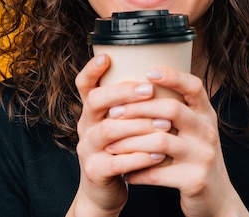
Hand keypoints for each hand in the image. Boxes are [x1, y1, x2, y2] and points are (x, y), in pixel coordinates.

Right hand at [68, 54, 169, 216]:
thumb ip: (131, 104)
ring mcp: (88, 149)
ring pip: (108, 131)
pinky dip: (140, 157)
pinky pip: (117, 162)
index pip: (84, 85)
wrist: (104, 191)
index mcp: (92, 111)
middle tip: (150, 90)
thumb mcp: (120, 124)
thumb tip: (163, 74)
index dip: (91, 70)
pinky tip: (160, 154)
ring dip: (138, 126)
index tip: (107, 57)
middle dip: (123, 93)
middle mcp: (85, 126)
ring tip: (164, 125)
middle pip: (95, 102)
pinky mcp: (96, 172)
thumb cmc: (120, 150)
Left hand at [105, 67, 248, 216]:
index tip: (147, 72)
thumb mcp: (194, 130)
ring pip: (160, 142)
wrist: (216, 199)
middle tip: (112, 113)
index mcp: (206, 114)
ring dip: (130, 143)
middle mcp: (208, 131)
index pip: (194, 86)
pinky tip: (124, 172)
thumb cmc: (195, 158)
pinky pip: (157, 173)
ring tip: (111, 145)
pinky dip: (136, 172)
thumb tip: (139, 84)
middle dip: (136, 109)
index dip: (172, 76)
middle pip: (171, 109)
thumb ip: (176, 109)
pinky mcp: (195, 180)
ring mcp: (203, 156)